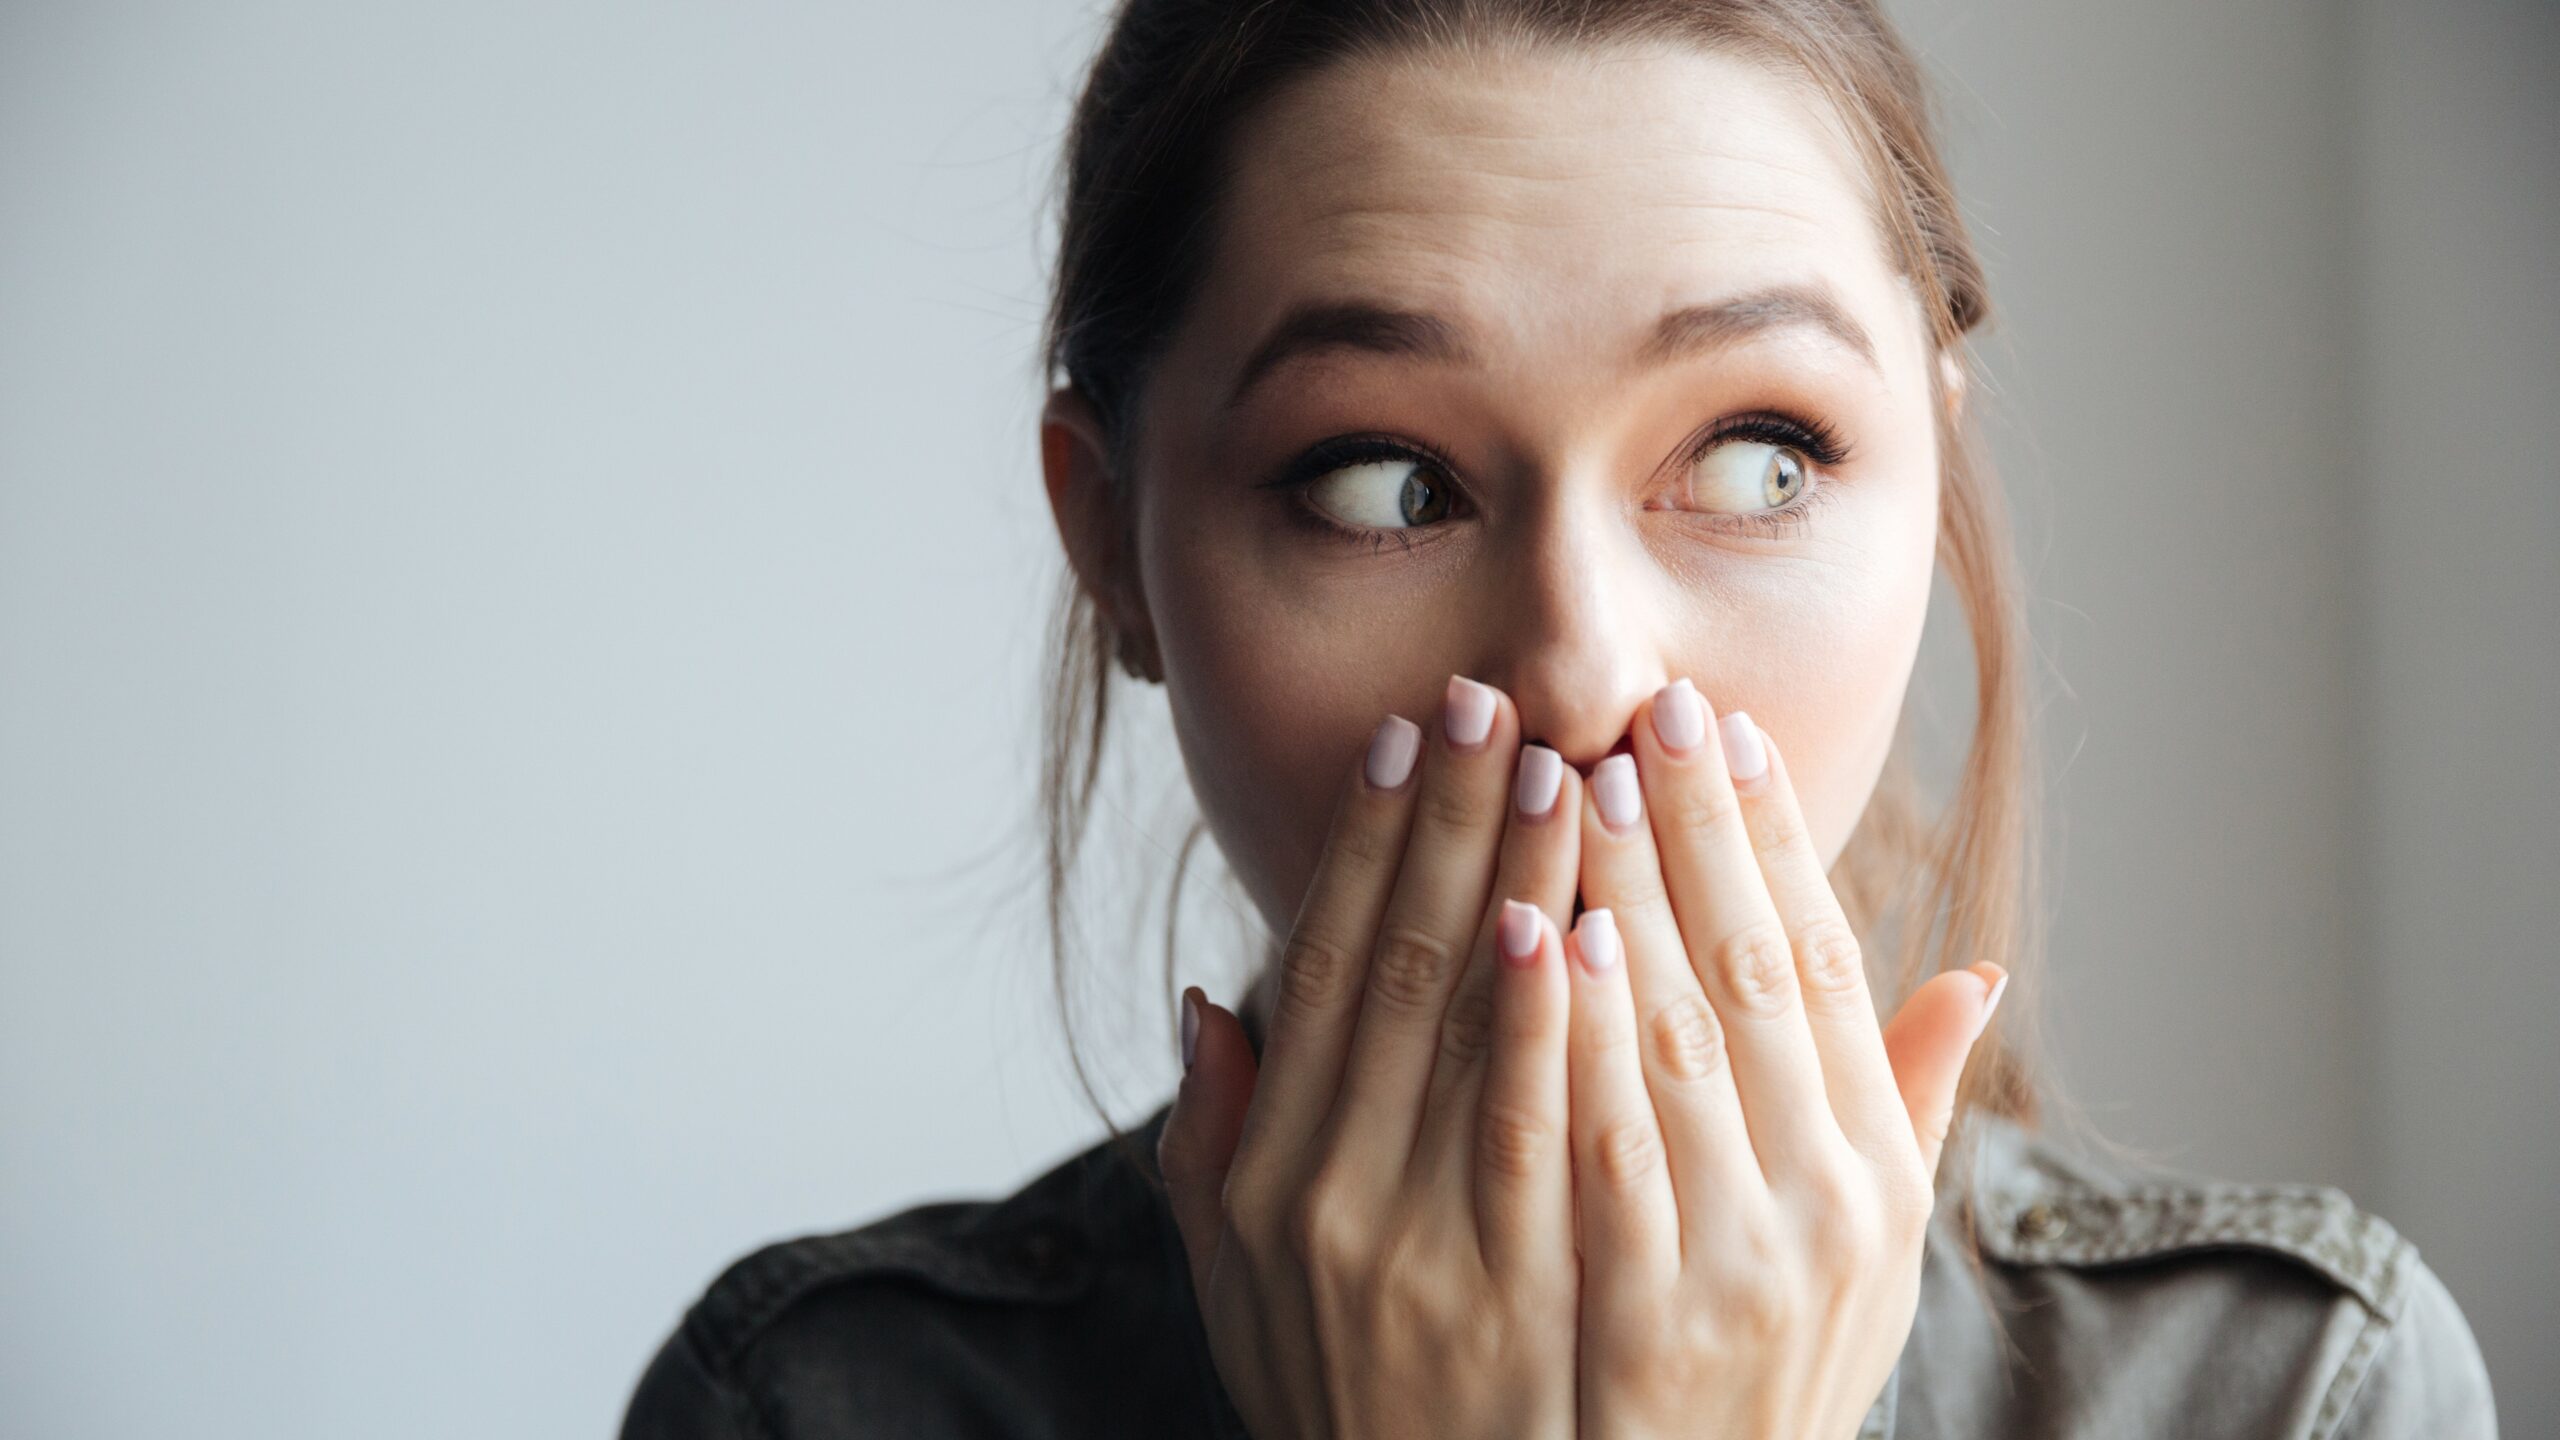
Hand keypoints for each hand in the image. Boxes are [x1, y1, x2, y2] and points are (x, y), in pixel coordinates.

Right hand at [1155, 676, 1587, 1439]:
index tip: (1403, 740)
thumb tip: (1207, 1001)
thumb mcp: (1237, 1284)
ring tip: (1554, 760)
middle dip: (1448, 823)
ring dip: (1510, 883)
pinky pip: (1532, 1128)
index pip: (1324, 971)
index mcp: (1276, 1174)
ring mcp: (1424, 1241)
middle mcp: (1335, 1192)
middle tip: (1487, 697)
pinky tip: (1575, 922)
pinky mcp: (1515, 1289)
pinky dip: (1548, 1021)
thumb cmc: (1341, 1400)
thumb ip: (1212, 1145)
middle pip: (1399, 968)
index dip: (1363, 847)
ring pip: (1466, 1027)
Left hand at [1562, 678, 2004, 1439]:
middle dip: (1702, 831)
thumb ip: (1911, 1105)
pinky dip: (1584, 1036)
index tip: (1729, 730)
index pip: (1825, 964)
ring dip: (1635, 899)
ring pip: (1683, 1038)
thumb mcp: (1879, 1248)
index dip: (1777, 840)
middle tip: (1651, 707)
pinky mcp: (1650, 1307)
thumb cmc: (1779, 1362)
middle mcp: (1829, 1198)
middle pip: (1756, 975)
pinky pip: (1610, 1146)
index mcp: (1877, 1164)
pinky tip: (1548, 934)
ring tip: (1589, 778)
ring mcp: (1743, 1255)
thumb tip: (1974, 971)